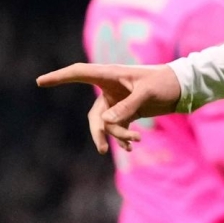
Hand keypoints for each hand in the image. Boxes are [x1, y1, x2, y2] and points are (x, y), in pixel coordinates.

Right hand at [36, 63, 183, 152]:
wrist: (183, 88)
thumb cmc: (165, 83)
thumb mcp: (147, 94)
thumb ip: (127, 108)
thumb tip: (106, 124)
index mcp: (110, 74)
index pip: (78, 73)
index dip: (59, 78)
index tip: (40, 82)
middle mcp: (110, 87)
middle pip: (94, 114)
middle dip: (99, 132)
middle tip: (104, 149)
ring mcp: (117, 100)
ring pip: (106, 124)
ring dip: (117, 135)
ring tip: (135, 142)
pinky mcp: (127, 111)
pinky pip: (117, 127)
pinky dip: (123, 137)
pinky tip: (132, 145)